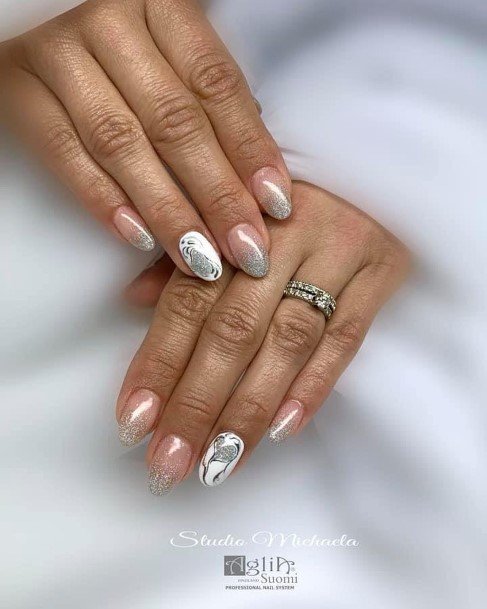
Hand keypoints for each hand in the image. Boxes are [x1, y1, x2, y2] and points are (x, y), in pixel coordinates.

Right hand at [0, 0, 290, 278]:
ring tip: (200, 257)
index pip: (216, 87)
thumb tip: (257, 181)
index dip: (249, 150)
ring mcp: (60, 53)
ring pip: (122, 143)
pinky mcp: (18, 87)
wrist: (38, 32)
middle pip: (175, 121)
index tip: (274, 205)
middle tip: (245, 250)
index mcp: (163, 6)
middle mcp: (111, 22)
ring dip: (167, 209)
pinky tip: (140, 238)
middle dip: (216, 195)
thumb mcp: (174, 64)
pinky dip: (104, 200)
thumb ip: (210, 111)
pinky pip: (64, 153)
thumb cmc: (129, 59)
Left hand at [116, 182, 409, 492]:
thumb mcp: (226, 214)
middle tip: (170, 463)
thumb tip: (132, 302)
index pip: (187, 300)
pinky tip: (282, 430)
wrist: (367, 163)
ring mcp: (337, 251)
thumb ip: (182, 260)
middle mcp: (282, 233)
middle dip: (197, 402)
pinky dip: (314, 385)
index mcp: (234, 216)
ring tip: (218, 463)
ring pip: (286, 341)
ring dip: (249, 408)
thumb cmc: (277, 199)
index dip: (158, 362)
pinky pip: (347, 336)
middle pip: (232, 329)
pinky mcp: (381, 270)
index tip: (134, 422)